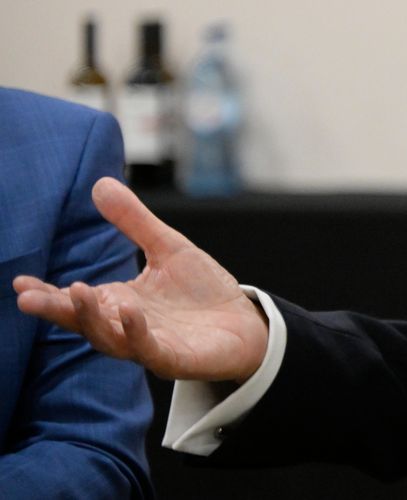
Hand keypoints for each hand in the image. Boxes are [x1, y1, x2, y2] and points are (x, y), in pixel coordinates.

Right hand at [12, 177, 269, 382]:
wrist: (247, 324)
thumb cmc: (203, 291)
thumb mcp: (169, 248)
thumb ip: (134, 222)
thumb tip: (99, 184)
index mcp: (119, 303)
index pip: (74, 300)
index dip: (46, 295)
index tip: (19, 283)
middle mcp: (126, 326)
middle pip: (83, 321)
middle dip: (57, 310)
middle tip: (27, 298)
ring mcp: (148, 345)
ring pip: (110, 339)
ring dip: (91, 319)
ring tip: (76, 291)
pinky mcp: (174, 359)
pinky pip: (150, 350)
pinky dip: (137, 333)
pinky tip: (131, 312)